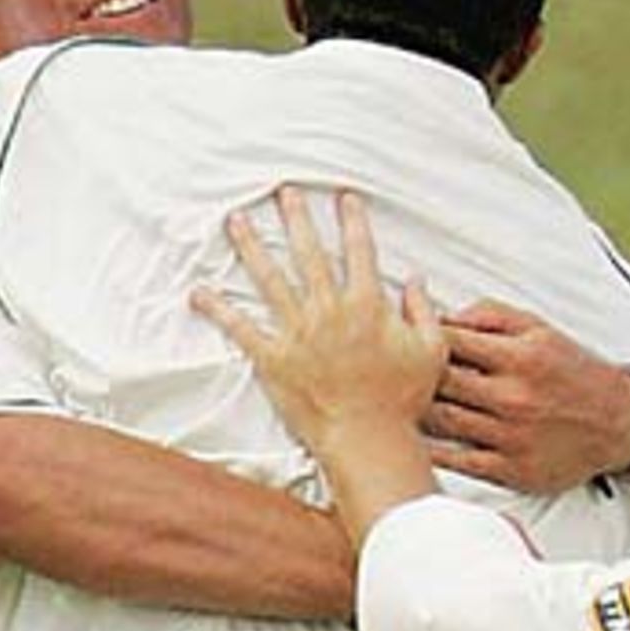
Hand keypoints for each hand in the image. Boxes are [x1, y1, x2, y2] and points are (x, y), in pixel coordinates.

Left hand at [192, 187, 447, 458]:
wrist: (368, 439)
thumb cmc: (402, 400)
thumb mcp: (430, 350)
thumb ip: (423, 311)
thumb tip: (416, 280)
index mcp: (367, 305)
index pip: (359, 251)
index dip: (352, 221)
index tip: (343, 197)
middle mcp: (328, 311)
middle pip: (309, 253)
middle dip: (295, 218)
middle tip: (282, 191)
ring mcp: (297, 333)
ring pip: (269, 279)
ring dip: (252, 246)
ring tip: (236, 221)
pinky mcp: (273, 359)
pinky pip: (241, 329)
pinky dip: (218, 310)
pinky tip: (199, 292)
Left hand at [421, 301, 629, 492]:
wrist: (619, 425)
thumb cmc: (571, 372)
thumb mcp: (539, 329)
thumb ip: (489, 315)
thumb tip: (440, 315)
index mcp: (519, 356)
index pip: (447, 341)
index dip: (418, 338)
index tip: (406, 341)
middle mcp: (514, 396)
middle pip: (437, 382)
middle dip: (411, 375)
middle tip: (394, 374)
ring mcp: (511, 436)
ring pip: (440, 421)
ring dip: (415, 411)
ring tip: (402, 404)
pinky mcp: (510, 470)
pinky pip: (455, 461)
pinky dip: (430, 450)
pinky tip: (415, 440)